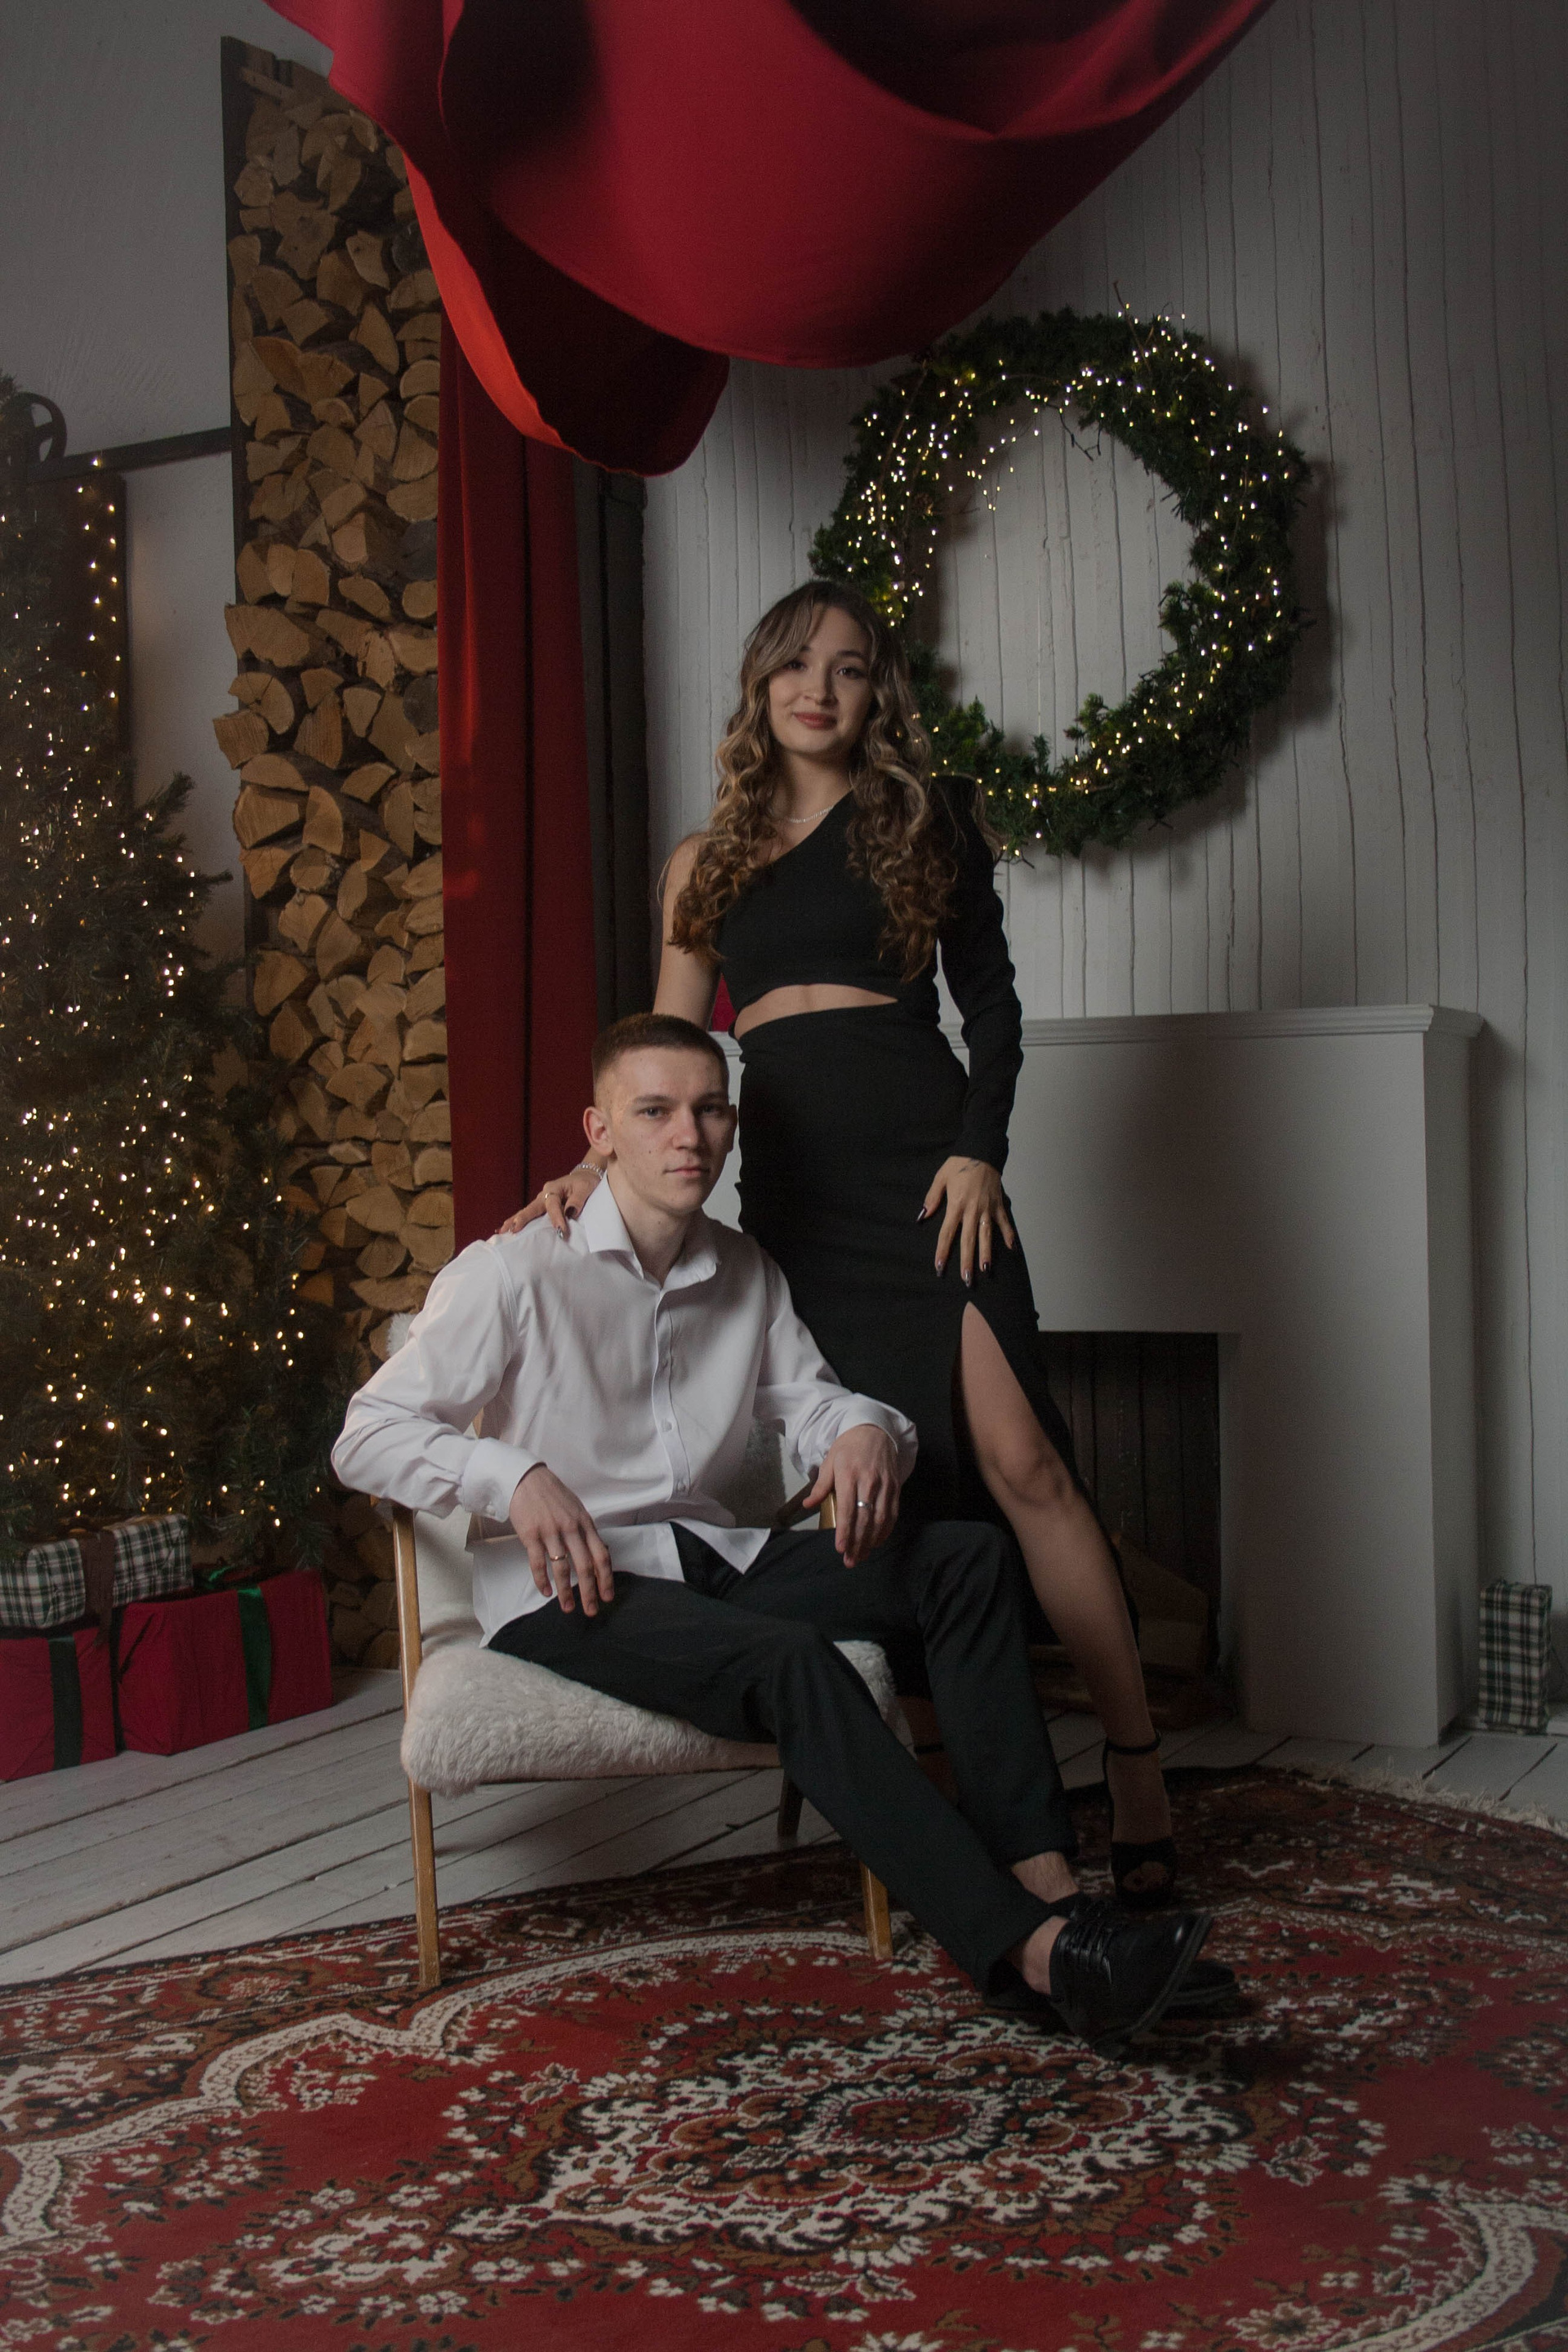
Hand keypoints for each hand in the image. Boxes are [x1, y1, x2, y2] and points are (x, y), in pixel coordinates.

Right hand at [494, 1161, 602, 1239]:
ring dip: (515, 1221)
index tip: (561, 1231)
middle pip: (531, 1208)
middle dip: (521, 1219)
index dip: (557, 1219)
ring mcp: (542, 1201)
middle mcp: (544, 1194)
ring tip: (502, 1231)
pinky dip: (519, 1221)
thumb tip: (569, 1214)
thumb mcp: (585, 1188)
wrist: (584, 1177)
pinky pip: (531, 1215)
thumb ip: (577, 1200)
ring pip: (527, 1212)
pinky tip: (508, 1229)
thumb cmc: (585, 1182)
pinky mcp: (543, 1207)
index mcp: (554, 1189)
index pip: (553, 1206)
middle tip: (513, 1230)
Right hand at [509, 1465, 614, 1614]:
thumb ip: (586, 1531)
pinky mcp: (531, 1535)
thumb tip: (598, 1553)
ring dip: (565, 1591)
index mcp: (585, 1523)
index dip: (606, 1578)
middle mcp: (571, 1529)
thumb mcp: (577, 1510)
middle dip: (589, 1592)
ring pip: (562, 1568)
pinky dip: (542, 1580)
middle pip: (585, 1566)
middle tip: (591, 1610)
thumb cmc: (554, 1495)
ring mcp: (551, 1532)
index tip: (607, 1596)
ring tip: (568, 1607)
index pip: (601, 1555)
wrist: (527, 1479)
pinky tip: (546, 1592)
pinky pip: (538, 1563)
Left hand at [805, 1424, 899, 1564]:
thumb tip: (807, 1505)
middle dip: (857, 1542)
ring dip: (871, 1541)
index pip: (847, 1508)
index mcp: (848, 1475)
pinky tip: (877, 1541)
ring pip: (879, 1519)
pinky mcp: (895, 1487)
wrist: (874, 1430)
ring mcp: (884, 1484)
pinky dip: (885, 1530)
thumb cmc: (848, 1447)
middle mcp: (868, 1481)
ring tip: (862, 1556)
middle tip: (850, 1560)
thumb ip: (821, 1486)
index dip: (845, 1530)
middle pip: (864, 1518)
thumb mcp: (830, 1461)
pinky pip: (892, 1513)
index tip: (841, 1548)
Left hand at [919, 1156, 1015, 1285]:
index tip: (940, 1267)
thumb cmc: (959, 1164)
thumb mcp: (941, 1177)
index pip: (947, 1233)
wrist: (982, 1150)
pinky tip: (1011, 1248)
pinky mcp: (999, 1204)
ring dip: (987, 1253)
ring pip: (987, 1235)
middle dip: (967, 1261)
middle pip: (968, 1240)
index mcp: (956, 1204)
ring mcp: (988, 1208)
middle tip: (967, 1279)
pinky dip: (1008, 1234)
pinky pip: (1004, 1222)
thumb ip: (932, 1198)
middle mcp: (972, 1210)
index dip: (943, 1251)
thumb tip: (923, 1216)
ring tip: (986, 1271)